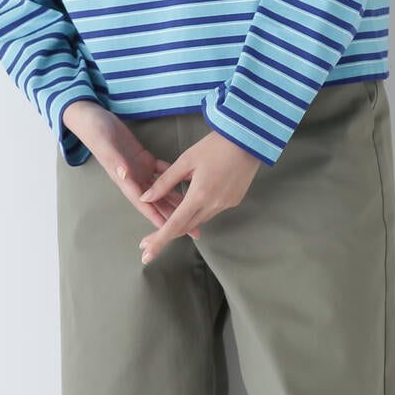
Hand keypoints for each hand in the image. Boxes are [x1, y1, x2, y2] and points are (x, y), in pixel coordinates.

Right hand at [62, 99, 190, 228]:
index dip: (156, 217)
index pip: (143, 202)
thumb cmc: (95, 131)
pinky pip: (162, 170)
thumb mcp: (104, 145)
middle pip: (156, 202)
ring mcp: (139, 169)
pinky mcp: (143, 158)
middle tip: (193, 230)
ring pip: (162, 189)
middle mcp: (133, 179)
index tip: (170, 230)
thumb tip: (125, 175)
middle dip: (173, 216)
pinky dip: (175, 177)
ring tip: (194, 210)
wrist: (92, 118)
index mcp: (123, 179)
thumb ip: (115, 161)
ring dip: (177, 200)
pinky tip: (188, 182)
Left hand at [137, 129, 262, 262]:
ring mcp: (226, 204)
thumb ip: (165, 181)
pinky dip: (198, 211)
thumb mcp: (186, 160)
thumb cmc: (215, 145)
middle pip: (186, 227)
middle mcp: (214, 205)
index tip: (146, 255)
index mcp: (199, 195)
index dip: (159, 241)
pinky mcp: (234, 200)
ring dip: (182, 222)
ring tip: (165, 221)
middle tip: (147, 241)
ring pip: (198, 220)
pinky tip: (191, 203)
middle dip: (166, 235)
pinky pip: (211, 211)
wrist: (249, 139)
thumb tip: (145, 197)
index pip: (174, 225)